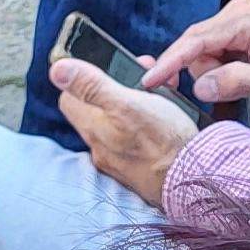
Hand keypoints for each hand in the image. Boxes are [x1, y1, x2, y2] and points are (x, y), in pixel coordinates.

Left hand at [55, 57, 200, 208]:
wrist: (191, 179)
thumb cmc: (162, 141)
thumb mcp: (127, 103)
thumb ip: (92, 86)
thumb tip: (57, 70)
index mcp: (93, 128)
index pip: (69, 100)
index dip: (83, 81)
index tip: (106, 71)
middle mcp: (100, 147)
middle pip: (96, 111)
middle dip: (115, 90)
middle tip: (142, 80)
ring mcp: (118, 161)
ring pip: (117, 125)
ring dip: (132, 107)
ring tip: (158, 97)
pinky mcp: (138, 168)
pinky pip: (132, 142)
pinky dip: (143, 127)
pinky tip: (162, 121)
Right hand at [143, 0, 249, 111]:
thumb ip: (237, 82)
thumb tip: (201, 86)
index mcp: (248, 20)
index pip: (198, 40)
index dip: (171, 61)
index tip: (150, 79)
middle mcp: (238, 12)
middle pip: (194, 45)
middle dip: (198, 71)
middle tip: (215, 90)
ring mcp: (235, 19)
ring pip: (200, 51)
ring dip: (210, 73)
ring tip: (241, 81)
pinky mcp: (234, 30)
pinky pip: (210, 52)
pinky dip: (215, 69)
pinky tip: (235, 74)